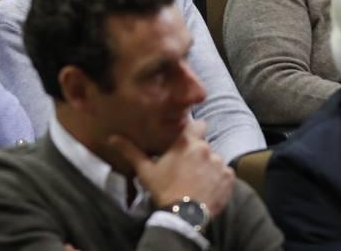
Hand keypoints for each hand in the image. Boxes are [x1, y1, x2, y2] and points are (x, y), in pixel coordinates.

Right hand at [109, 120, 233, 214]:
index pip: (197, 124)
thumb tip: (112, 138)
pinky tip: (207, 188)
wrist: (183, 216)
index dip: (193, 130)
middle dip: (197, 153)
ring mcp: (219, 163)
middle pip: (204, 145)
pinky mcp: (228, 178)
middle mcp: (205, 148)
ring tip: (197, 181)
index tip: (186, 139)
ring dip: (208, 166)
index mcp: (186, 142)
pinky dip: (219, 179)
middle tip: (187, 167)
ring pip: (215, 160)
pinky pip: (225, 174)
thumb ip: (131, 151)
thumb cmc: (163, 190)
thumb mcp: (145, 170)